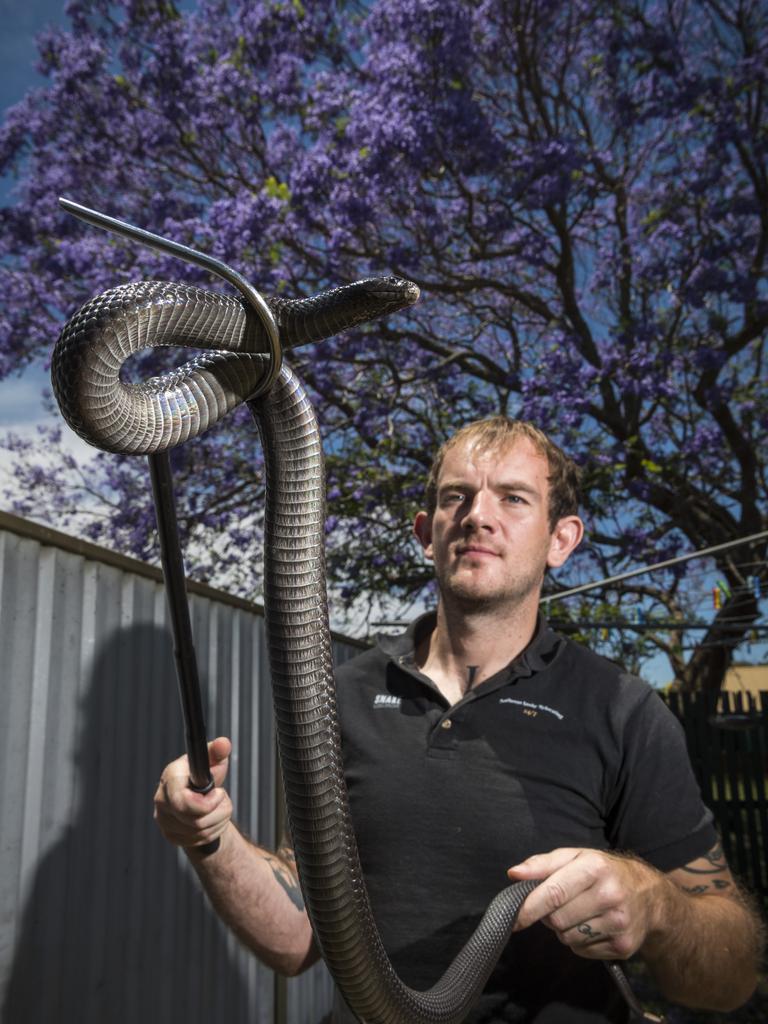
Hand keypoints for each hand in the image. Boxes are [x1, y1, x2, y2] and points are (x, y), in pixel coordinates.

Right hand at [154, 736, 233, 850]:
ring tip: (220, 806)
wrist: (197, 797)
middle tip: (222, 799)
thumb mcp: (212, 761)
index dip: (207, 803)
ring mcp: (164, 821)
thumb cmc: (203, 775)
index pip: (182, 801)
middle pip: (195, 821)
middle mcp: (162, 801)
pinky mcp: (171, 836)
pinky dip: (213, 831)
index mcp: (170, 779)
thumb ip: (218, 751)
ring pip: (201, 832)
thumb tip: (224, 743)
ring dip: (219, 820)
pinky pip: (199, 840)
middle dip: (218, 811)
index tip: (219, 793)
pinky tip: (213, 819)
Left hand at [507, 848, 663, 959]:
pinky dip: (579, 941)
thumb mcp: (575, 857)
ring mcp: (619, 923)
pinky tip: (593, 925)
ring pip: (568, 938)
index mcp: (594, 867)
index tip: (513, 918)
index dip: (529, 908)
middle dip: (550, 915)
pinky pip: (583, 951)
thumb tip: (514, 874)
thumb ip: (542, 864)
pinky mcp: (624, 946)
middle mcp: (610, 894)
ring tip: (579, 912)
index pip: (554, 892)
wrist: (649, 895)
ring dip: (564, 929)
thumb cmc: (603, 871)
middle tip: (560, 904)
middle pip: (557, 919)